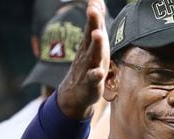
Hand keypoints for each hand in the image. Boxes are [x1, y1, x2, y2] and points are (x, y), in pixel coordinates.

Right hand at [57, 0, 109, 119]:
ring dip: (95, 45)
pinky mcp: (90, 84)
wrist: (74, 95)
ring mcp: (88, 68)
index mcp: (90, 44)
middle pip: (90, 36)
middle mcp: (88, 54)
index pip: (92, 25)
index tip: (95, 0)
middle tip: (93, 9)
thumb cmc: (89, 65)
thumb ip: (96, 24)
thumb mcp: (93, 44)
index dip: (95, 12)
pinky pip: (93, 79)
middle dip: (92, 22)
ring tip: (98, 34)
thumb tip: (97, 2)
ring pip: (92, 55)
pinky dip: (96, 75)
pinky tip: (99, 72)